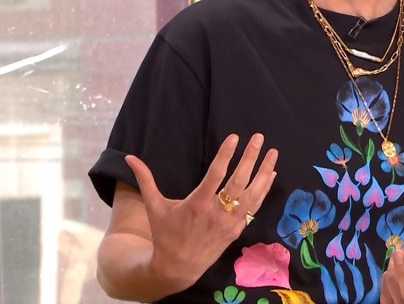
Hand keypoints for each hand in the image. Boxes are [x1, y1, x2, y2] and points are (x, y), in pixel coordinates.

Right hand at [126, 133, 278, 293]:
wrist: (178, 267)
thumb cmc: (165, 234)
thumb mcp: (153, 206)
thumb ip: (145, 179)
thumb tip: (130, 157)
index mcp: (197, 204)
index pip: (216, 174)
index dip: (226, 154)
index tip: (235, 137)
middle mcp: (217, 212)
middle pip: (239, 181)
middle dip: (250, 157)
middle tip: (259, 138)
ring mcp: (230, 222)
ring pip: (252, 194)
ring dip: (264, 172)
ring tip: (273, 153)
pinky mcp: (236, 229)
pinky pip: (254, 207)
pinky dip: (264, 190)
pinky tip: (270, 174)